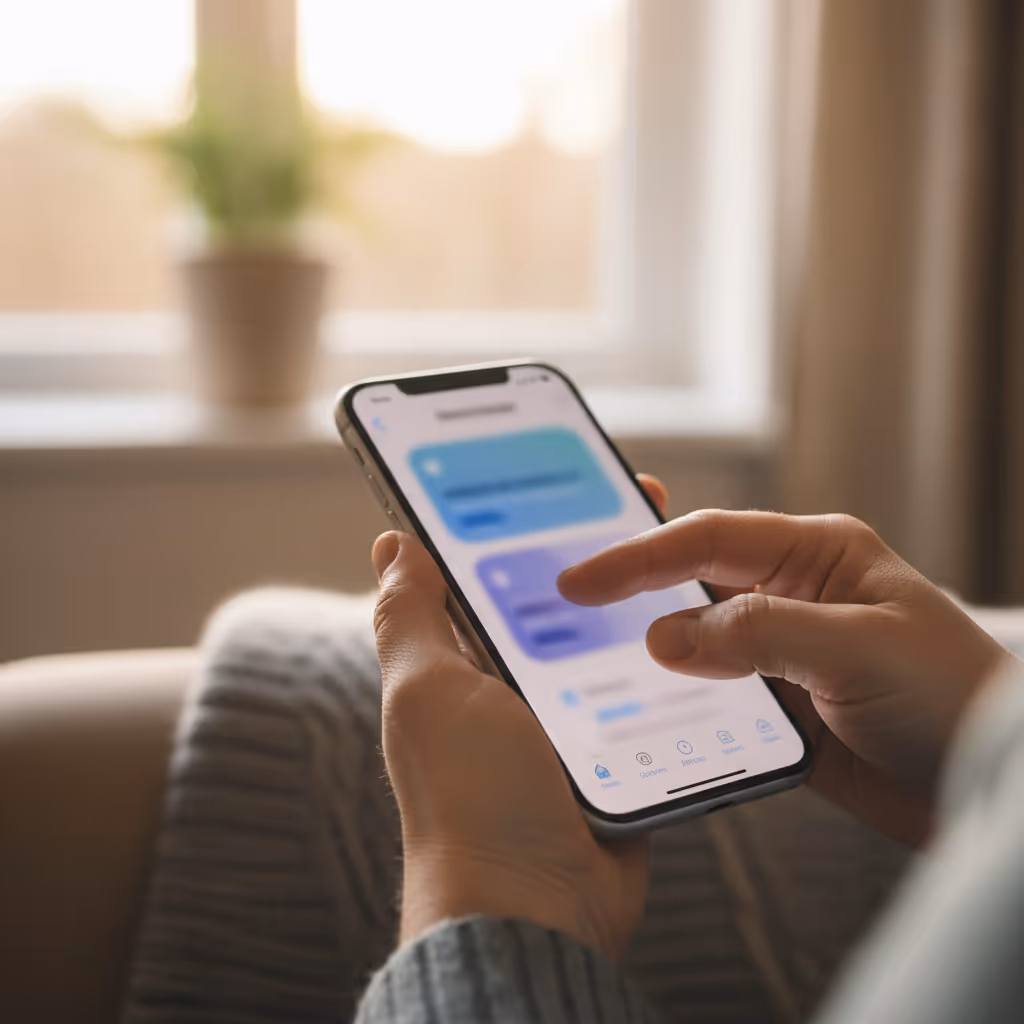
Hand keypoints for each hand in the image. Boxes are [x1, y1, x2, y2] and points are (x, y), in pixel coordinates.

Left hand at [369, 475, 665, 956]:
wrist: (537, 907)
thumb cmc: (470, 797)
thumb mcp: (427, 691)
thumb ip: (411, 617)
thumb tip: (392, 544)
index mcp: (464, 662)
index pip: (489, 571)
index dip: (516, 522)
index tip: (558, 472)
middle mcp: (516, 686)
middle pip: (560, 600)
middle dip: (595, 550)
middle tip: (639, 497)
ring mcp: (572, 719)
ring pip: (611, 641)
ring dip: (641, 603)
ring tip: (684, 547)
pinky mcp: (620, 751)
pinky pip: (650, 694)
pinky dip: (670, 665)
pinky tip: (704, 623)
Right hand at [558, 510, 1011, 845]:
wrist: (992, 787)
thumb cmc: (954, 697)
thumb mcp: (858, 651)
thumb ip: (759, 634)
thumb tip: (664, 637)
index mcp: (817, 553)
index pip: (710, 539)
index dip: (638, 554)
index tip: (580, 579)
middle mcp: (793, 593)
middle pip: (692, 577)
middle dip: (631, 582)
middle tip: (561, 596)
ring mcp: (783, 651)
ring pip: (695, 637)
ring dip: (646, 643)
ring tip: (580, 650)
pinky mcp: (780, 707)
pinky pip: (711, 694)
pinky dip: (674, 699)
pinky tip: (638, 706)